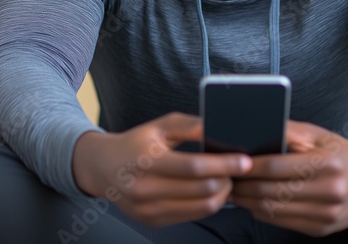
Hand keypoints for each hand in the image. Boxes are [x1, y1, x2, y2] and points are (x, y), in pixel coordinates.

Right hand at [72, 112, 251, 226]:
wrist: (103, 168)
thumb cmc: (135, 144)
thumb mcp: (158, 127)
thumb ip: (189, 126)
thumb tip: (218, 129)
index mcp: (147, 160)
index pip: (195, 167)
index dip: (224, 165)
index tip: (244, 161)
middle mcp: (145, 188)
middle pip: (202, 190)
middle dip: (228, 180)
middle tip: (237, 170)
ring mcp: (148, 208)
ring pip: (201, 207)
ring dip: (222, 195)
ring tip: (226, 181)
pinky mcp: (153, 221)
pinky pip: (192, 215)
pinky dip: (207, 204)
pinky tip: (210, 192)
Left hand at [230, 121, 347, 236]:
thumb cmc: (341, 151)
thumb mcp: (318, 134)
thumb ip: (287, 132)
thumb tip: (252, 132)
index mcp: (329, 164)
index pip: (276, 167)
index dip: (249, 165)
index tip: (231, 160)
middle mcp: (331, 192)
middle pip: (271, 191)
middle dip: (243, 185)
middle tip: (225, 176)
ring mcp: (328, 215)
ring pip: (274, 210)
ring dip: (248, 201)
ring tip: (233, 189)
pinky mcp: (323, 229)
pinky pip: (283, 222)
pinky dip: (262, 212)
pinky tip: (251, 201)